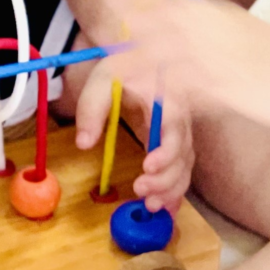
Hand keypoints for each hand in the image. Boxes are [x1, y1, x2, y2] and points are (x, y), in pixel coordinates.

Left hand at [72, 64, 192, 210]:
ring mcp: (180, 136)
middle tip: (140, 191)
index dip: (166, 152)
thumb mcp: (102, 81)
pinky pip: (181, 171)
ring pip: (185, 168)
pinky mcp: (174, 146)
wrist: (142, 60)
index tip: (148, 167)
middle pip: (183, 156)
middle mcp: (180, 121)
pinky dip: (174, 191)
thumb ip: (92, 109)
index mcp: (167, 102)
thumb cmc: (123, 68)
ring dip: (171, 190)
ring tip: (150, 207)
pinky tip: (163, 209)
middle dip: (165, 179)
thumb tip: (84, 143)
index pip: (174, 130)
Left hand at [104, 0, 269, 132]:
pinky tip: (148, 97)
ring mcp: (221, 60)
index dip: (137, 1)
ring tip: (116, 71)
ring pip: (171, 59)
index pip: (169, 2)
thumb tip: (175, 11)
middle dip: (130, 32)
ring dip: (140, 64)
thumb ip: (205, 22)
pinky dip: (166, 92)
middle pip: (162, 27)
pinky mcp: (228, 89)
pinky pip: (190, 91)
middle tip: (101, 37)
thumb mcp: (237, 27)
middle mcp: (216, 32)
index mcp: (217, 14)